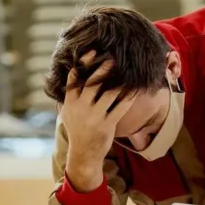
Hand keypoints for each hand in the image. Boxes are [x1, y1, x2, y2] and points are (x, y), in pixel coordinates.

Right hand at [61, 54, 135, 190]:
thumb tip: (70, 76)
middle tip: (113, 57)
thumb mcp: (68, 112)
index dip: (82, 64)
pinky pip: (121, 108)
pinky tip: (136, 90)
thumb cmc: (77, 129)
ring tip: (128, 70)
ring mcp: (94, 116)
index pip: (74, 79)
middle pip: (93, 83)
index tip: (92, 51)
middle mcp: (81, 107)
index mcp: (70, 101)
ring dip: (120, 81)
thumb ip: (69, 95)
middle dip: (103, 69)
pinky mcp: (107, 124)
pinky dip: (129, 98)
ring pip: (109, 94)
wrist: (83, 153)